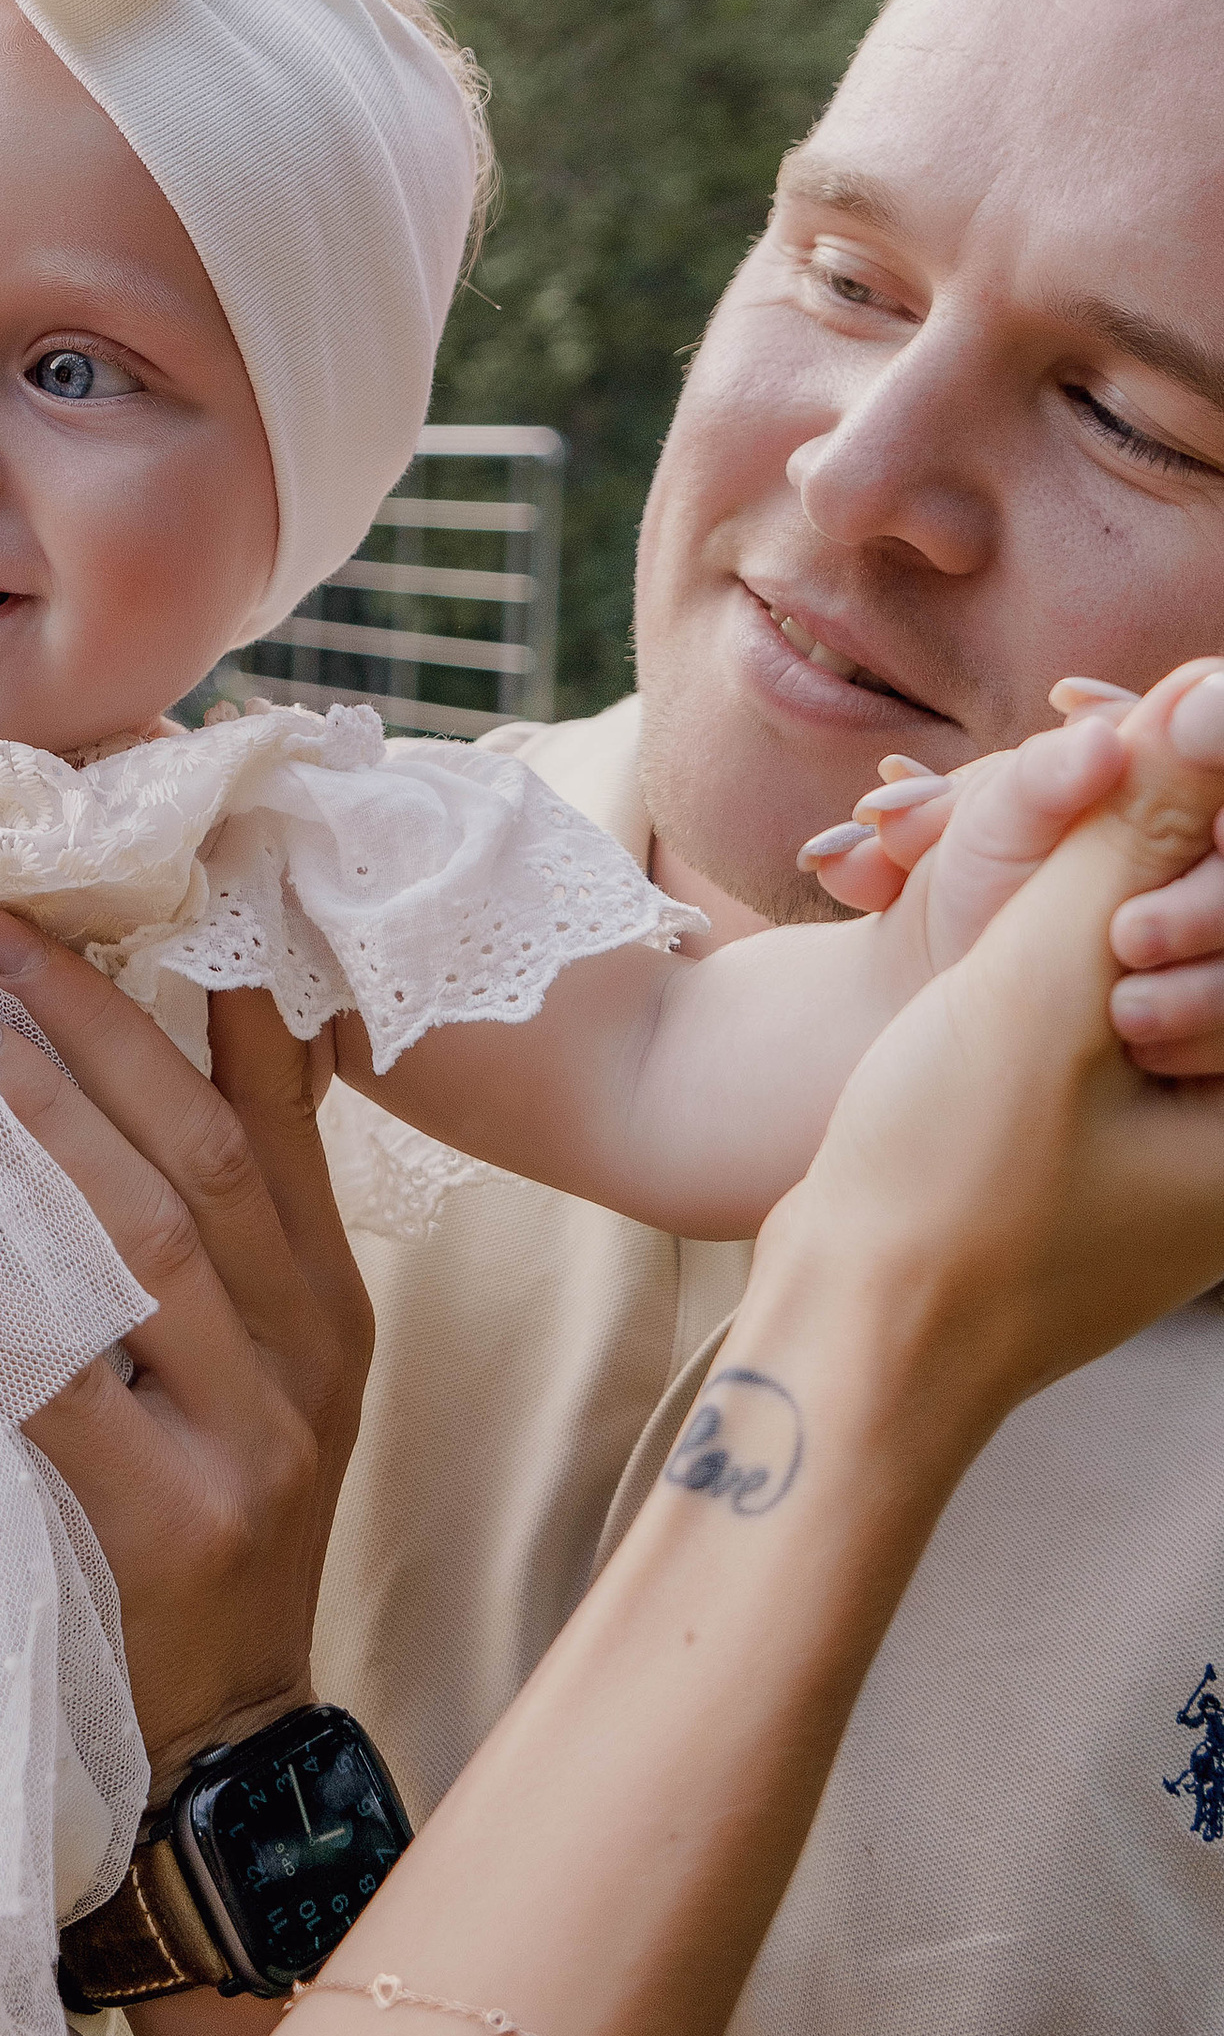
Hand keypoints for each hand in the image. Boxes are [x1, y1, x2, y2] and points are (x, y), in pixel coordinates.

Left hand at [0, 915, 371, 1792]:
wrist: (233, 1733)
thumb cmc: (225, 1514)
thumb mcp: (278, 1356)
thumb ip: (245, 1208)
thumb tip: (218, 1023)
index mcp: (328, 1295)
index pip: (276, 1108)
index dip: (194, 988)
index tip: (104, 882)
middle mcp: (303, 1350)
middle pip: (194, 1151)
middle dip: (86, 1028)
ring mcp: (245, 1439)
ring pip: (132, 1246)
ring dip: (31, 1127)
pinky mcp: (166, 1524)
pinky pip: (48, 1385)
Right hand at [778, 660, 1223, 1422]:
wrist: (848, 1337)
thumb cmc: (948, 1194)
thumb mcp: (1039, 993)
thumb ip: (1130, 839)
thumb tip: (1204, 697)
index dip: (1192, 808)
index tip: (1097, 727)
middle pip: (1206, 923)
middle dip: (1134, 838)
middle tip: (1034, 776)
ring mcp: (1185, 1138)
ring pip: (1153, 950)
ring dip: (1074, 879)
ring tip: (940, 843)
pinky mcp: (1113, 1134)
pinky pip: (1103, 996)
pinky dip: (1046, 941)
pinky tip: (945, 900)